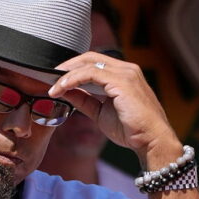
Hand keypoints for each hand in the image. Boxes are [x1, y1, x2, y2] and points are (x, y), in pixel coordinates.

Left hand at [49, 51, 180, 166]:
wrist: (151, 141)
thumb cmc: (130, 129)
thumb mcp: (100, 112)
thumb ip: (84, 100)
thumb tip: (65, 92)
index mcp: (123, 74)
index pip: (92, 62)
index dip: (71, 68)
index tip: (54, 80)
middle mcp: (126, 69)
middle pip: (88, 57)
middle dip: (65, 67)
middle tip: (48, 79)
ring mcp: (125, 73)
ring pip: (87, 63)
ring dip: (66, 75)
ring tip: (52, 88)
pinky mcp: (122, 81)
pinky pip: (90, 73)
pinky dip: (72, 79)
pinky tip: (61, 89)